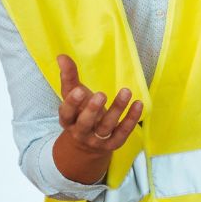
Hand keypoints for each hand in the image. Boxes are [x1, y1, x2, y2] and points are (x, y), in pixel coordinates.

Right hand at [51, 54, 144, 183]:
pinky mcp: (113, 143)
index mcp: (68, 120)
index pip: (67, 113)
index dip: (72, 103)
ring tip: (126, 91)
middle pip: (85, 123)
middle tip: (101, 94)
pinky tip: (138, 104)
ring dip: (117, 109)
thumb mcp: (74, 96)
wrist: (88, 145)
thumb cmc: (80, 113)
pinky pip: (123, 132)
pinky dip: (131, 119)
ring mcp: (97, 140)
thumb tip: (62, 56)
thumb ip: (69, 77)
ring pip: (106, 127)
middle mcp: (81, 132)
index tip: (80, 90)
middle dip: (92, 110)